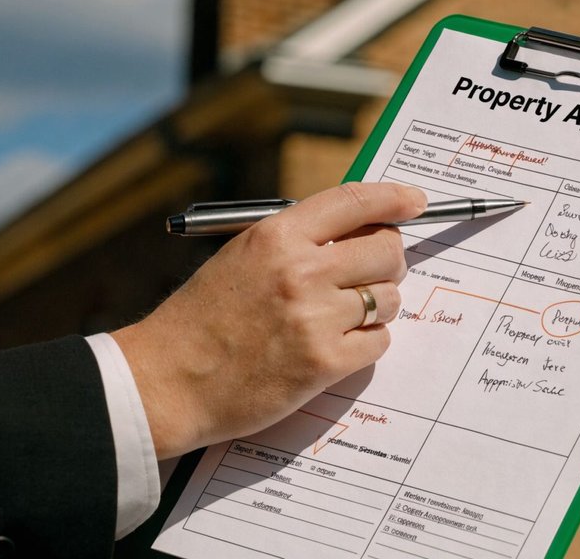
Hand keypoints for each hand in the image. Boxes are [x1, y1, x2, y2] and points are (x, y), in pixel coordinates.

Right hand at [113, 182, 426, 458]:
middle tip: (373, 272)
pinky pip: (380, 341)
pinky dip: (367, 342)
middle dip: (388, 260)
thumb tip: (362, 229)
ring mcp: (316, 318)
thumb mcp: (242, 257)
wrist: (165, 382)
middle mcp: (301, 271)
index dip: (393, 198)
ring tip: (342, 315)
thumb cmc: (203, 319)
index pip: (354, 201)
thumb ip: (298, 241)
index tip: (414, 200)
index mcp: (276, 236)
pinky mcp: (325, 363)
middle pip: (387, 249)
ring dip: (378, 305)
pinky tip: (337, 345)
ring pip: (390, 298)